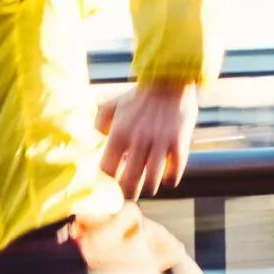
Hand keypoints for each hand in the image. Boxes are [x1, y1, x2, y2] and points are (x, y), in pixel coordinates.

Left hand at [96, 82, 196, 198]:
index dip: (108, 183)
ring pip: (151, 183)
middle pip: (129, 183)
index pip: (107, 171)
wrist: (170, 80)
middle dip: (127, 192)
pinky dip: (168, 181)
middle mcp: (138, 140)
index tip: (110, 184)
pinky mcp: (179, 143)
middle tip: (128, 192)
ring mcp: (160, 143)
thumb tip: (94, 143)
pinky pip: (173, 174)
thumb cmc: (138, 97)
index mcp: (119, 133)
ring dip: (148, 188)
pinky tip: (165, 178)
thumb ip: (99, 124)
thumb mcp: (113, 106)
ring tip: (146, 187)